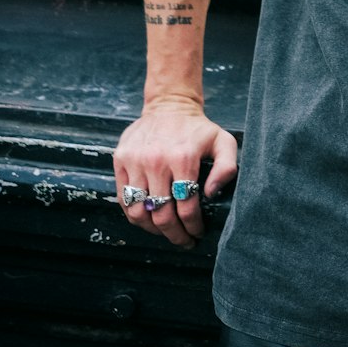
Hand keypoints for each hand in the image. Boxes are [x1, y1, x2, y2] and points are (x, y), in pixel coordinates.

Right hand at [113, 99, 238, 249]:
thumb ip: (226, 168)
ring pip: (139, 212)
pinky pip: (123, 199)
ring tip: (165, 231)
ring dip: (152, 229)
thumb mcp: (222, 142)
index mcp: (183, 158)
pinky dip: (134, 215)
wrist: (169, 105)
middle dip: (175, 235)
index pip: (186, 207)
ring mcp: (135, 161)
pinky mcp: (120, 160)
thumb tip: (211, 194)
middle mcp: (156, 161)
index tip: (197, 234)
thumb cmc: (198, 129)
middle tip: (183, 241)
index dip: (193, 227)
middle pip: (162, 215)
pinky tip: (148, 218)